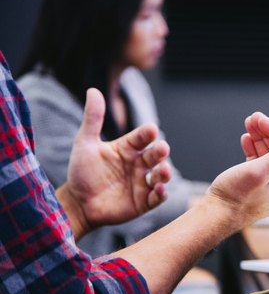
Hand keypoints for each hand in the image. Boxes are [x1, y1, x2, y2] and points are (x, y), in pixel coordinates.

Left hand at [57, 88, 171, 239]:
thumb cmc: (82, 172)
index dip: (147, 133)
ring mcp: (142, 183)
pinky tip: (159, 189)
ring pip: (160, 175)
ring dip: (165, 173)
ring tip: (164, 171)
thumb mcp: (85, 143)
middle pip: (155, 155)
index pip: (142, 137)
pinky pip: (157, 197)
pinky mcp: (144, 202)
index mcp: (128, 148)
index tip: (150, 129)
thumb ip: (92, 119)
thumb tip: (93, 90)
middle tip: (162, 148)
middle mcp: (139, 164)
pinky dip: (161, 193)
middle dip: (160, 152)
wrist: (77, 203)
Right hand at [206, 112, 268, 226]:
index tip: (260, 119)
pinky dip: (254, 149)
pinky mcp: (258, 185)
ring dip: (259, 138)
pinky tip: (246, 140)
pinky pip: (260, 162)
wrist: (215, 216)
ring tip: (248, 125)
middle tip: (252, 118)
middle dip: (267, 132)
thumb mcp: (259, 171)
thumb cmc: (235, 198)